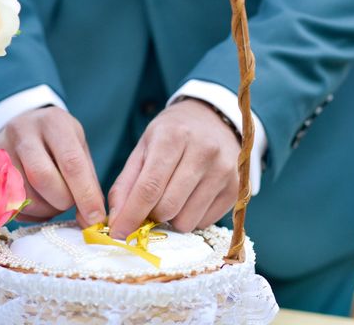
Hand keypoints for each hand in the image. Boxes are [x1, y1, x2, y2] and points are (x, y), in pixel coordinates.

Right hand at [0, 107, 104, 224]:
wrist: (24, 126)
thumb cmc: (58, 141)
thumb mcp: (78, 147)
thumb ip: (87, 179)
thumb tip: (91, 218)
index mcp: (53, 123)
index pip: (71, 162)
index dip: (85, 194)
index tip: (95, 217)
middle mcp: (23, 131)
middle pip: (42, 178)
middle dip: (62, 200)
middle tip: (71, 203)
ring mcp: (0, 149)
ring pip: (23, 194)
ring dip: (46, 209)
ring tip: (55, 202)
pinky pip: (8, 203)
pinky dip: (29, 212)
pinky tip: (38, 203)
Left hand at [108, 98, 239, 237]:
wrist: (212, 120)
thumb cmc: (173, 135)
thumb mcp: (144, 148)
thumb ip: (125, 185)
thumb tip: (117, 223)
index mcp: (174, 136)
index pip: (150, 187)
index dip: (131, 215)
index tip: (117, 233)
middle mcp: (204, 151)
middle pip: (168, 207)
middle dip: (152, 215)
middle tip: (150, 205)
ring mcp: (223, 170)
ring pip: (186, 220)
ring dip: (172, 218)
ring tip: (173, 197)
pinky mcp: (236, 188)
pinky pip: (204, 223)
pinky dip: (191, 217)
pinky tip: (192, 197)